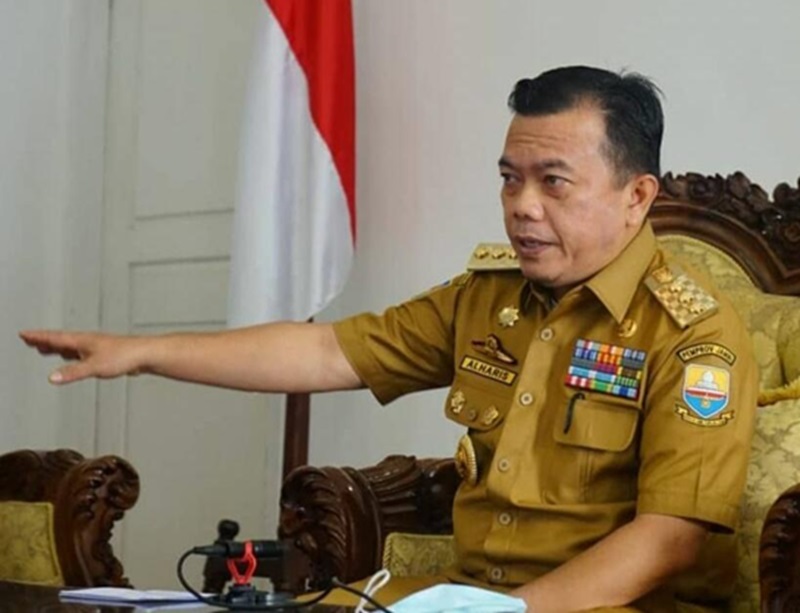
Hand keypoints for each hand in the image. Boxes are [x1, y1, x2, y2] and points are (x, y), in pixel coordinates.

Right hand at [19, 330, 146, 383]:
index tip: (24, 334)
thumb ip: (73, 372)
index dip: (38, 337)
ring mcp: (95, 347)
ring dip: (56, 347)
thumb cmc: (125, 356)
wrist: (145, 355)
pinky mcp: (103, 355)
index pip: (55, 338)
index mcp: (82, 341)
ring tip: (44, 348)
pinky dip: (70, 354)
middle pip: (60, 340)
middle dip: (43, 340)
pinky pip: (80, 353)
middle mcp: (87, 342)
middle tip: (29, 340)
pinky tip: (72, 358)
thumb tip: (53, 377)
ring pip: (70, 346)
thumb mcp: (94, 366)